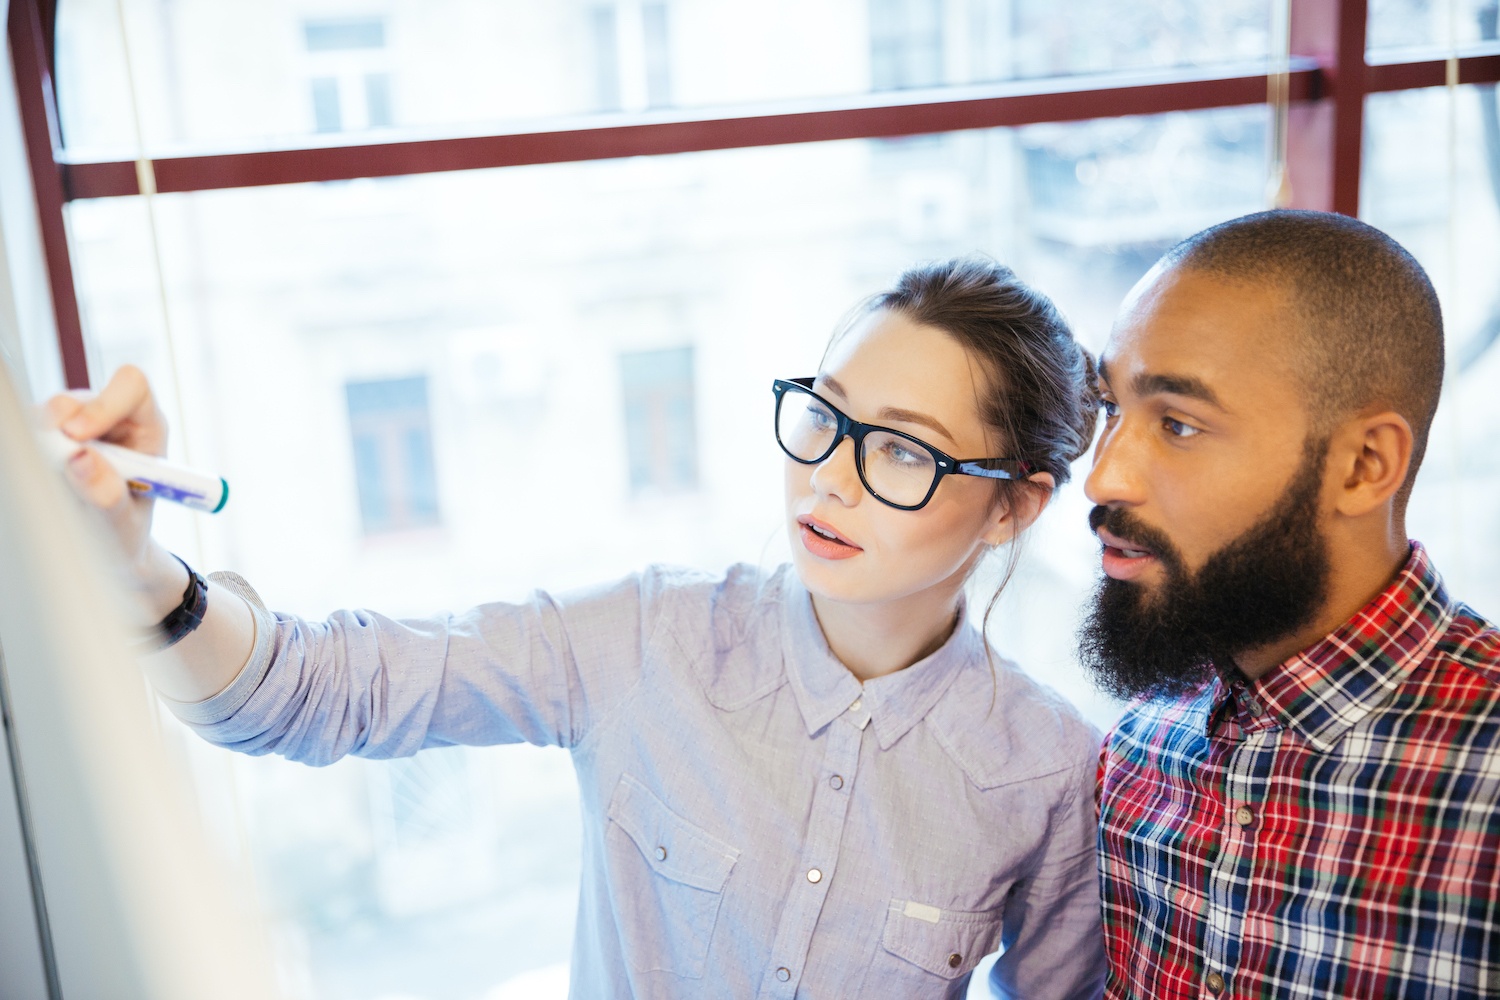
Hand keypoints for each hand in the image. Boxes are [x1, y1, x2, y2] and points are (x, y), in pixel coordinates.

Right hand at [43, 365, 169, 577]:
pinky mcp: (49, 439)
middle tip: (50, 459)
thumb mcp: (124, 522)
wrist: (110, 546)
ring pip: (46, 414)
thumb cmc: (126, 530)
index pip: (132, 387)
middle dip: (57, 425)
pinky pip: (28, 432)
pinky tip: (40, 477)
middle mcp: (113, 419)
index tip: (78, 435)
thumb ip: (108, 494)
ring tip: (54, 481)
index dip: (104, 404)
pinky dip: (27, 451)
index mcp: (146, 428)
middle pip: (78, 398)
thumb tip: (81, 458)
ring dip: (40, 443)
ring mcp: (78, 426)